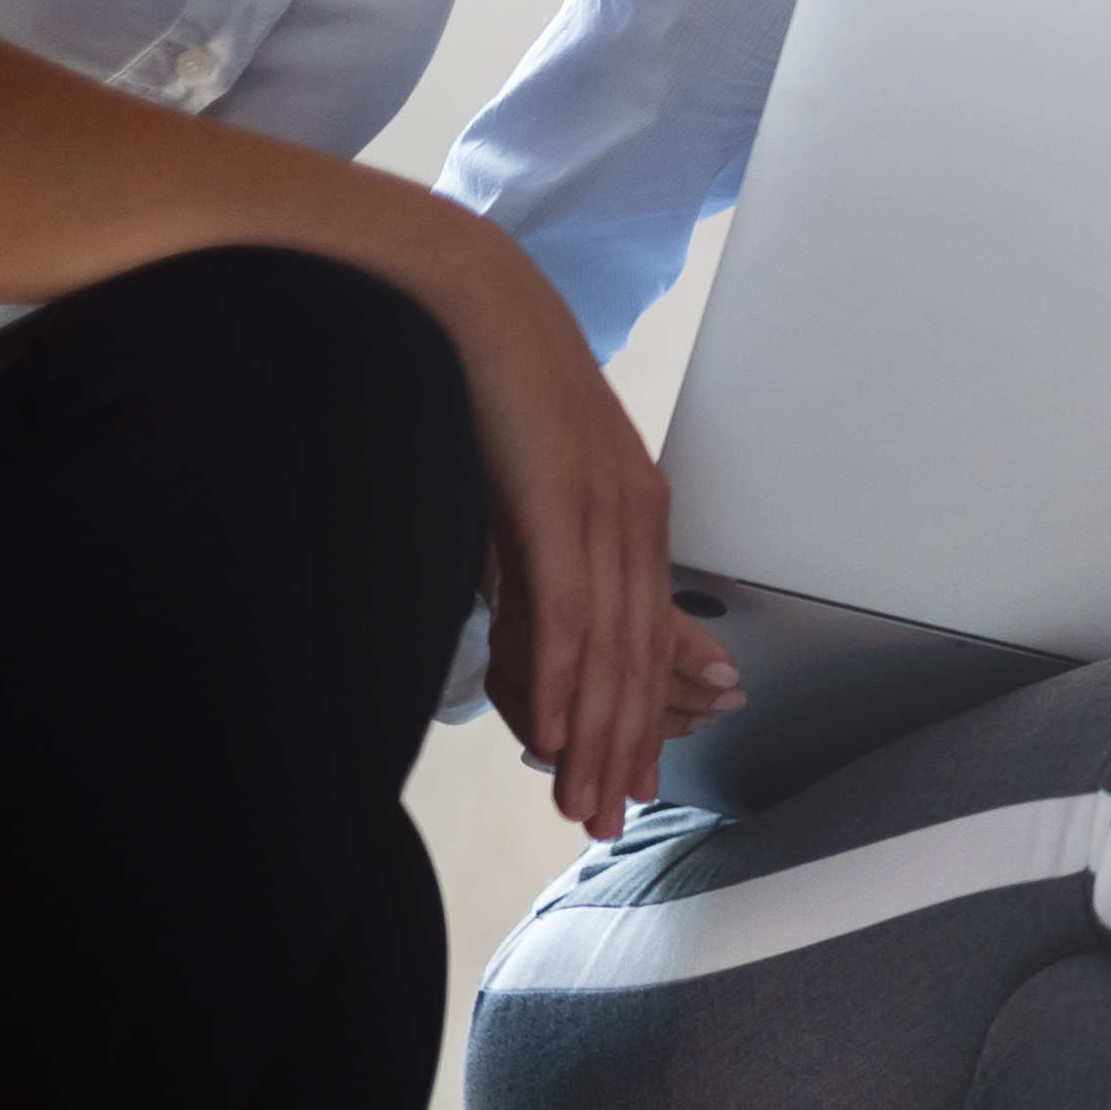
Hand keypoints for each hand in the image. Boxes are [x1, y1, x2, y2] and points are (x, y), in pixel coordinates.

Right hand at [416, 211, 730, 833]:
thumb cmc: (484, 384)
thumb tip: (523, 630)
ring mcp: (603, 509)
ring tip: (587, 800)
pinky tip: (561, 732)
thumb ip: (527, 564)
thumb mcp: (517, 490)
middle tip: (609, 817)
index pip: (644, 636)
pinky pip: (571, 608)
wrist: (466, 292)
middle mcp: (634, 515)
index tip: (628, 776)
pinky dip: (568, 678)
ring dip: (599, 734)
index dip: (637, 715)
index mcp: (630, 511)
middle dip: (626, 745)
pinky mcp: (561, 502)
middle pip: (639, 657)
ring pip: (613, 648)